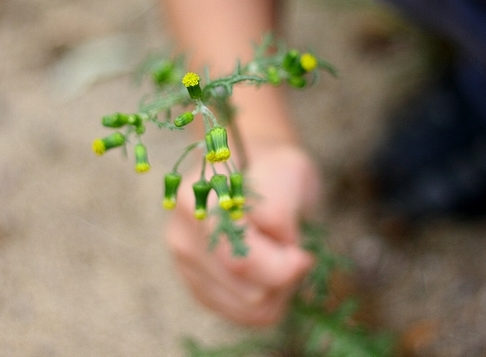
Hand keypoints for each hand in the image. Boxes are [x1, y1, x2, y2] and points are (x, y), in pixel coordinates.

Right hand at [166, 141, 320, 325]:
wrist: (253, 169)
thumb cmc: (273, 170)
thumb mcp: (287, 174)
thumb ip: (280, 211)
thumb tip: (285, 253)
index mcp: (198, 201)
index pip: (240, 261)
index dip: (283, 266)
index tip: (302, 251)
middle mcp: (183, 237)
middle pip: (248, 292)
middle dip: (284, 277)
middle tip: (293, 250)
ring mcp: (185, 265)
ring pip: (247, 309)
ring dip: (277, 290)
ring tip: (279, 258)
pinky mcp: (197, 287)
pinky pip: (242, 315)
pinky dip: (266, 300)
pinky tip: (268, 273)